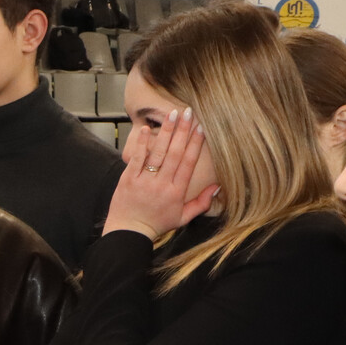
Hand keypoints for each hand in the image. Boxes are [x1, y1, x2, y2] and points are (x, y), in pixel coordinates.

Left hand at [104, 109, 217, 240]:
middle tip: (189, 112)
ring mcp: (145, 181)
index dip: (195, 144)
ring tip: (172, 114)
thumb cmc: (157, 224)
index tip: (201, 127)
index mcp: (177, 192)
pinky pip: (137, 159)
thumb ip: (201, 203)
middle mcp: (162, 184)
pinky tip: (146, 129)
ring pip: (158, 153)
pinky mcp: (128, 180)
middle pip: (175, 153)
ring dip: (166, 132)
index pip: (189, 163)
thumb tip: (217, 187)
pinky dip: (142, 144)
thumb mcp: (183, 218)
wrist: (129, 232)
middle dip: (183, 131)